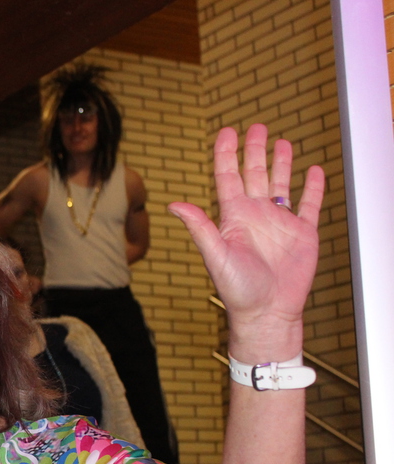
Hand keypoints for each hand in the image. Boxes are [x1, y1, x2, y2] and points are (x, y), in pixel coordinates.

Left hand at [169, 124, 324, 357]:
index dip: (227, 154)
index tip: (227, 131)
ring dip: (282, 164)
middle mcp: (255, 215)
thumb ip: (199, 228)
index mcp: (233, 217)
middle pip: (254, 174)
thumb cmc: (237, 290)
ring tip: (283, 142)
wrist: (267, 313)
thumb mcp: (216, 256)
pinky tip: (314, 171)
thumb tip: (174, 204)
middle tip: (257, 127)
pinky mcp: (303, 234)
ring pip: (280, 185)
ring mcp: (279, 223)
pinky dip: (313, 188)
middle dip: (255, 150)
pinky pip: (309, 205)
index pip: (228, 177)